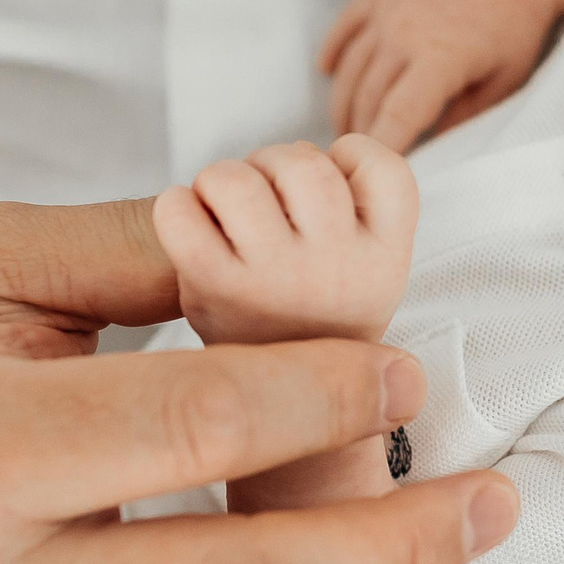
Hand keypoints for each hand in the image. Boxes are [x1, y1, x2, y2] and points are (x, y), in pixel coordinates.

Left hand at [153, 136, 418, 344]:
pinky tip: (191, 229)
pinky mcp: (215, 289)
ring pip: (239, 178)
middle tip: (269, 206)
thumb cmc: (312, 315)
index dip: (350, 160)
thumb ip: (353, 207)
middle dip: (274, 166)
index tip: (334, 194)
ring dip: (224, 182)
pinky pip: (181, 210)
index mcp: (386, 259)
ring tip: (229, 217)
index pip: (383, 165)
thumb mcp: (366, 267)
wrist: (280, 408)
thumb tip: (292, 154)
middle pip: (304, 161)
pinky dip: (177, 207)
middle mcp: (340, 269)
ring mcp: (277, 279)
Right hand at [320, 0, 563, 151]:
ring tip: (347, 132)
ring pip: (350, 70)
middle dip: (359, 136)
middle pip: (366, 98)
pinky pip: (345, 27)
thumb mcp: (504, 79)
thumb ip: (465, 116)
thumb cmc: (518, 21)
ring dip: (345, 105)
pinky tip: (328, 74)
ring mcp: (387, 11)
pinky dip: (333, 53)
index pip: (395, 117)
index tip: (369, 179)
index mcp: (438, 59)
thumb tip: (431, 146)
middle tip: (356, 165)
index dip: (378, 151)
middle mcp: (403, 34)